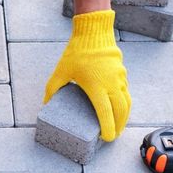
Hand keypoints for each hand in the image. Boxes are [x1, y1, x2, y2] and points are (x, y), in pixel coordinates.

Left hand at [44, 10, 130, 141]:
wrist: (94, 34)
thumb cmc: (76, 53)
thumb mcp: (60, 72)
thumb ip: (52, 90)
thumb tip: (45, 105)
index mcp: (96, 86)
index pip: (105, 112)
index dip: (108, 127)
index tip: (107, 138)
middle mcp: (111, 84)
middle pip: (120, 111)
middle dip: (119, 126)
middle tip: (113, 137)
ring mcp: (120, 79)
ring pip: (127, 103)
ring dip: (124, 117)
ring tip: (119, 127)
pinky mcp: (123, 74)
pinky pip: (127, 93)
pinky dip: (125, 105)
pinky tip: (120, 111)